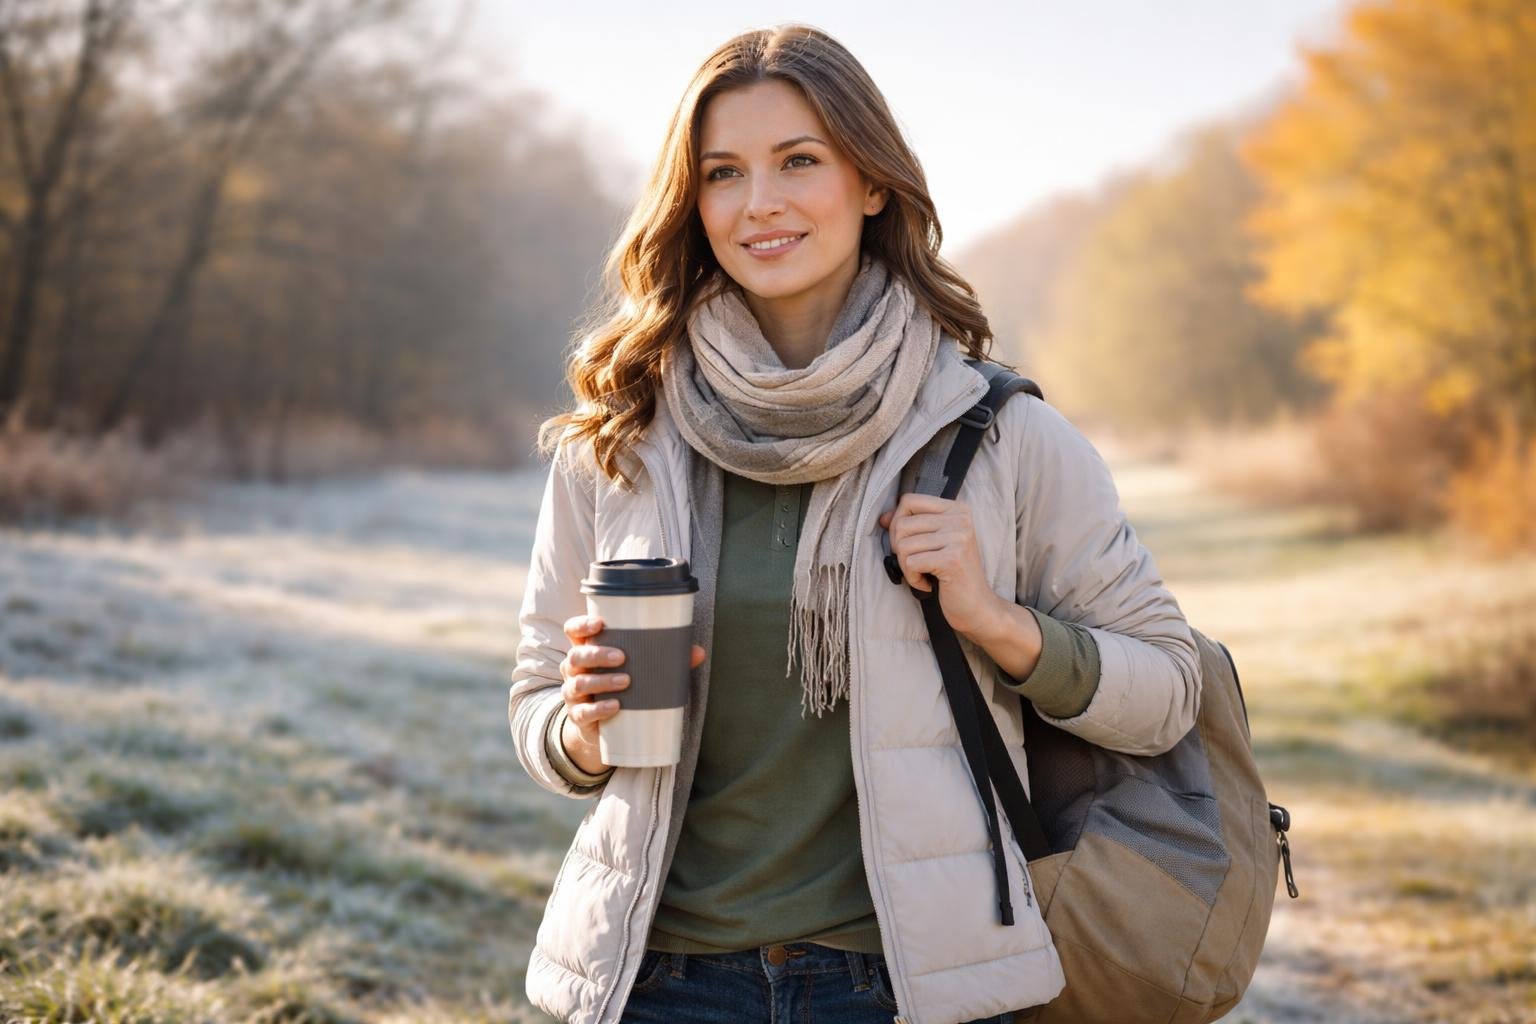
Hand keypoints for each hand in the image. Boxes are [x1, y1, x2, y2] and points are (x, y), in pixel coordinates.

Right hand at [559, 614, 705, 774]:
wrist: (604, 726)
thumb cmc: (622, 687)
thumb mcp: (639, 670)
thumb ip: (667, 660)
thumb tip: (698, 652)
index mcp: (587, 650)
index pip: (573, 631)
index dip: (581, 625)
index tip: (599, 624)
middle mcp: (575, 670)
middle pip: (576, 656)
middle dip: (597, 654)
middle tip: (622, 657)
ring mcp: (573, 694)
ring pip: (578, 684)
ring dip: (602, 681)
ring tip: (626, 681)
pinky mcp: (578, 717)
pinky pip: (583, 713)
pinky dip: (599, 709)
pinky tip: (615, 706)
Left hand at [878, 493, 1003, 639]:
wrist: (978, 606)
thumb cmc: (953, 575)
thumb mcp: (936, 543)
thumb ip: (912, 525)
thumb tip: (883, 518)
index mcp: (957, 509)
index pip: (909, 500)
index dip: (897, 522)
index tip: (905, 543)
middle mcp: (960, 519)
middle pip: (902, 524)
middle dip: (899, 549)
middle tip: (916, 564)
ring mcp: (958, 538)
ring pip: (903, 545)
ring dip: (907, 567)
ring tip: (924, 574)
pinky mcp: (952, 559)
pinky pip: (910, 563)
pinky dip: (913, 579)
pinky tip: (928, 584)